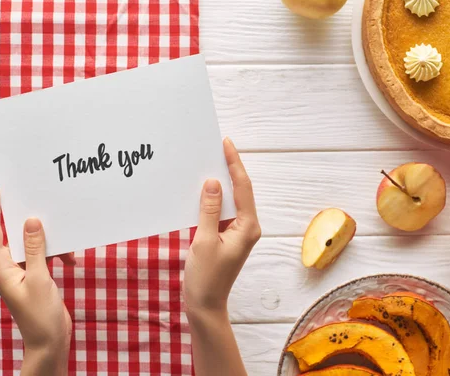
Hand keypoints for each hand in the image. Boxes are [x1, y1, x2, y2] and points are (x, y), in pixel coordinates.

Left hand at [0, 176, 73, 374]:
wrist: (49, 341)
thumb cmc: (40, 315)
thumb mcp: (39, 279)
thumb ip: (35, 248)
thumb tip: (31, 220)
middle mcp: (5, 264)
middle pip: (10, 229)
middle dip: (24, 214)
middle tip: (31, 191)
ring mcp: (19, 268)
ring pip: (31, 240)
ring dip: (49, 240)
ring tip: (64, 248)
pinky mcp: (33, 273)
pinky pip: (43, 252)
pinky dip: (56, 252)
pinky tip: (69, 260)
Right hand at [184, 138, 261, 314]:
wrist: (206, 304)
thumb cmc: (206, 278)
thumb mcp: (204, 241)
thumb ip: (209, 210)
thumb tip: (213, 183)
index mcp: (248, 227)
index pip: (243, 188)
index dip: (234, 164)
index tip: (227, 144)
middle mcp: (248, 227)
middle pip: (240, 191)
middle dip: (229, 169)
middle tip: (216, 148)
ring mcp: (239, 232)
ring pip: (231, 200)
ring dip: (220, 184)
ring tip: (208, 163)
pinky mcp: (228, 236)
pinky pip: (222, 212)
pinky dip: (213, 200)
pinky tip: (202, 190)